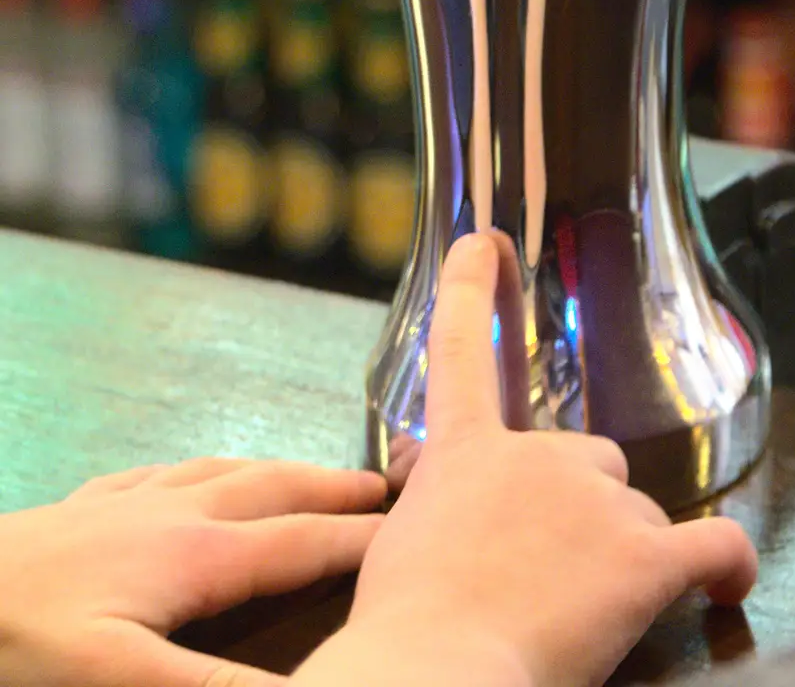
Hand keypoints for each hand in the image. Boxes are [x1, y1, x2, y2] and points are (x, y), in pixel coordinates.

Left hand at [0, 457, 384, 686]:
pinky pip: (164, 473)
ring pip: (225, 472)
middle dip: (333, 488)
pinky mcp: (89, 505)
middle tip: (383, 487)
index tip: (414, 533)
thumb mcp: (119, 677)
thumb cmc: (23, 640)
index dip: (361, 539)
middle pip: (275, 488)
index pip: (302, 542)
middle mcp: (175, 513)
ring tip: (308, 475)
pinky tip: (195, 476)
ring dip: (278, 470)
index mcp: (197, 554)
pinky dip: (204, 470)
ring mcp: (130, 502)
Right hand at [294, 232, 756, 686]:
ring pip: (638, 517)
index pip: (464, 347)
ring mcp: (595, 500)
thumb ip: (439, 508)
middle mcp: (535, 456)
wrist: (436, 673)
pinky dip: (727, 566)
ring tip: (587, 617)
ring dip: (625, 558)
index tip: (485, 242)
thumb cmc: (406, 634)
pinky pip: (712, 546)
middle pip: (590, 461)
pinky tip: (727, 587)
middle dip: (583, 511)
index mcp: (464, 453)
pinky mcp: (643, 555)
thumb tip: (453, 523)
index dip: (473, 288)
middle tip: (552, 575)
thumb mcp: (397, 547)